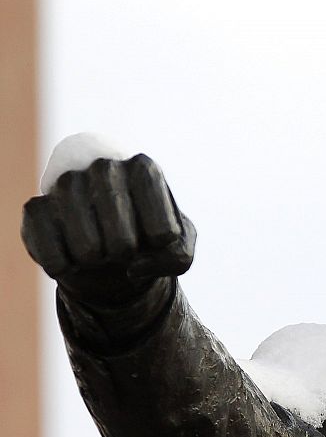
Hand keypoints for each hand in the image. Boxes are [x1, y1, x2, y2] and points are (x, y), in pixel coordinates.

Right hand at [20, 154, 194, 309]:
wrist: (107, 246)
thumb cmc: (149, 242)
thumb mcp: (179, 250)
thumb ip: (178, 258)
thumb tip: (134, 266)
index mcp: (144, 170)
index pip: (163, 231)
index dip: (160, 248)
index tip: (156, 239)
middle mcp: (104, 168)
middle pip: (123, 242)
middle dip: (127, 258)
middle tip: (123, 249)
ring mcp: (65, 183)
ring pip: (88, 249)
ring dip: (97, 264)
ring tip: (99, 251)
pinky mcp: (35, 207)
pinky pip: (53, 256)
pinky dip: (66, 269)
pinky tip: (71, 258)